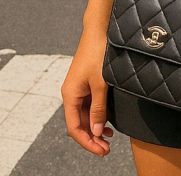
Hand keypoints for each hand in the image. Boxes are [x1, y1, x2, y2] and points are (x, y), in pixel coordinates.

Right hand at [60, 29, 114, 155]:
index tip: (101, 151)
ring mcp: (79, 88)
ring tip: (109, 138)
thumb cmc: (98, 53)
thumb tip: (96, 131)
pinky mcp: (86, 83)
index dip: (87, 142)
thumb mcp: (100, 83)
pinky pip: (89, 105)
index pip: (74, 128)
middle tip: (107, 148)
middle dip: (92, 138)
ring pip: (84, 115)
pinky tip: (107, 121)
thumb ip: (98, 108)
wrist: (98, 30)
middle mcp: (71, 93)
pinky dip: (97, 115)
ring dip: (95, 127)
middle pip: (79, 123)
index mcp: (70, 95)